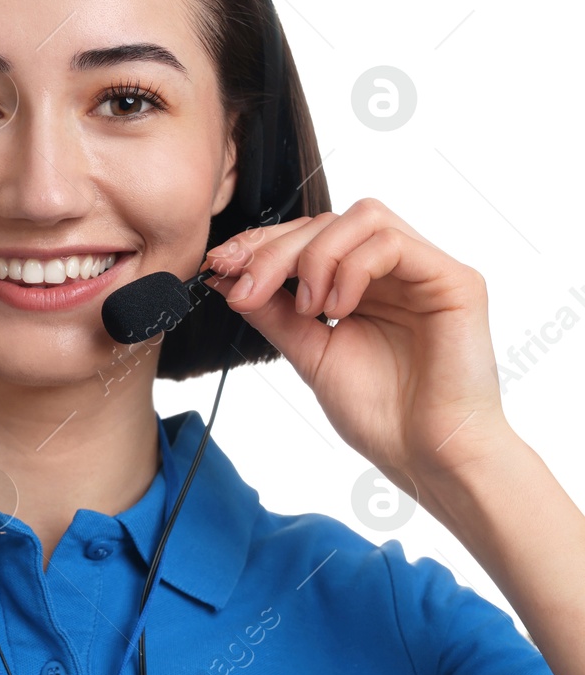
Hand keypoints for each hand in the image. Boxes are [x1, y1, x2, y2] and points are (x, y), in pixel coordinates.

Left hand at [200, 198, 511, 503]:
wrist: (427, 457)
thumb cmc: (380, 414)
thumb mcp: (309, 354)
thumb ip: (273, 312)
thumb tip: (226, 277)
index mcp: (362, 285)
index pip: (308, 237)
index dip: (260, 244)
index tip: (219, 265)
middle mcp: (395, 271)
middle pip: (328, 221)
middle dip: (275, 250)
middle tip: (246, 288)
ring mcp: (426, 271)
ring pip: (361, 217)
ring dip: (316, 257)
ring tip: (307, 309)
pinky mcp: (455, 280)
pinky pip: (392, 243)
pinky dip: (351, 269)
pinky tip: (339, 310)